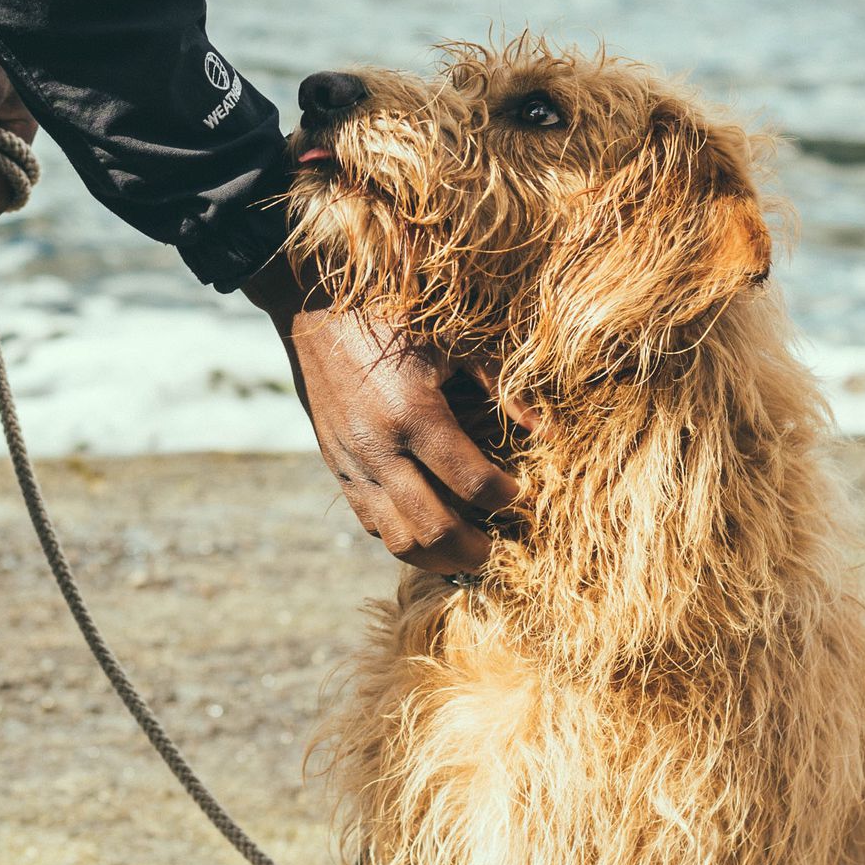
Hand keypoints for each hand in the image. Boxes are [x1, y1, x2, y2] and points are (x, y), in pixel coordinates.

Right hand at [244, 259, 519, 573]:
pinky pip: (368, 520)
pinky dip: (400, 535)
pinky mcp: (335, 465)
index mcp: (413, 414)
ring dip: (435, 556)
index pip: (472, 483)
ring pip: (395, 538)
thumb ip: (503, 387)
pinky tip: (426, 528)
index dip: (506, 497)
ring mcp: (352, 462)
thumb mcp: (454, 341)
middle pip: (433, 529)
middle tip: (499, 547)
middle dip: (473, 548)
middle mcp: (379, 448)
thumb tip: (550, 430)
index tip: (521, 492)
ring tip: (464, 552)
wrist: (314, 308)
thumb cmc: (393, 315)